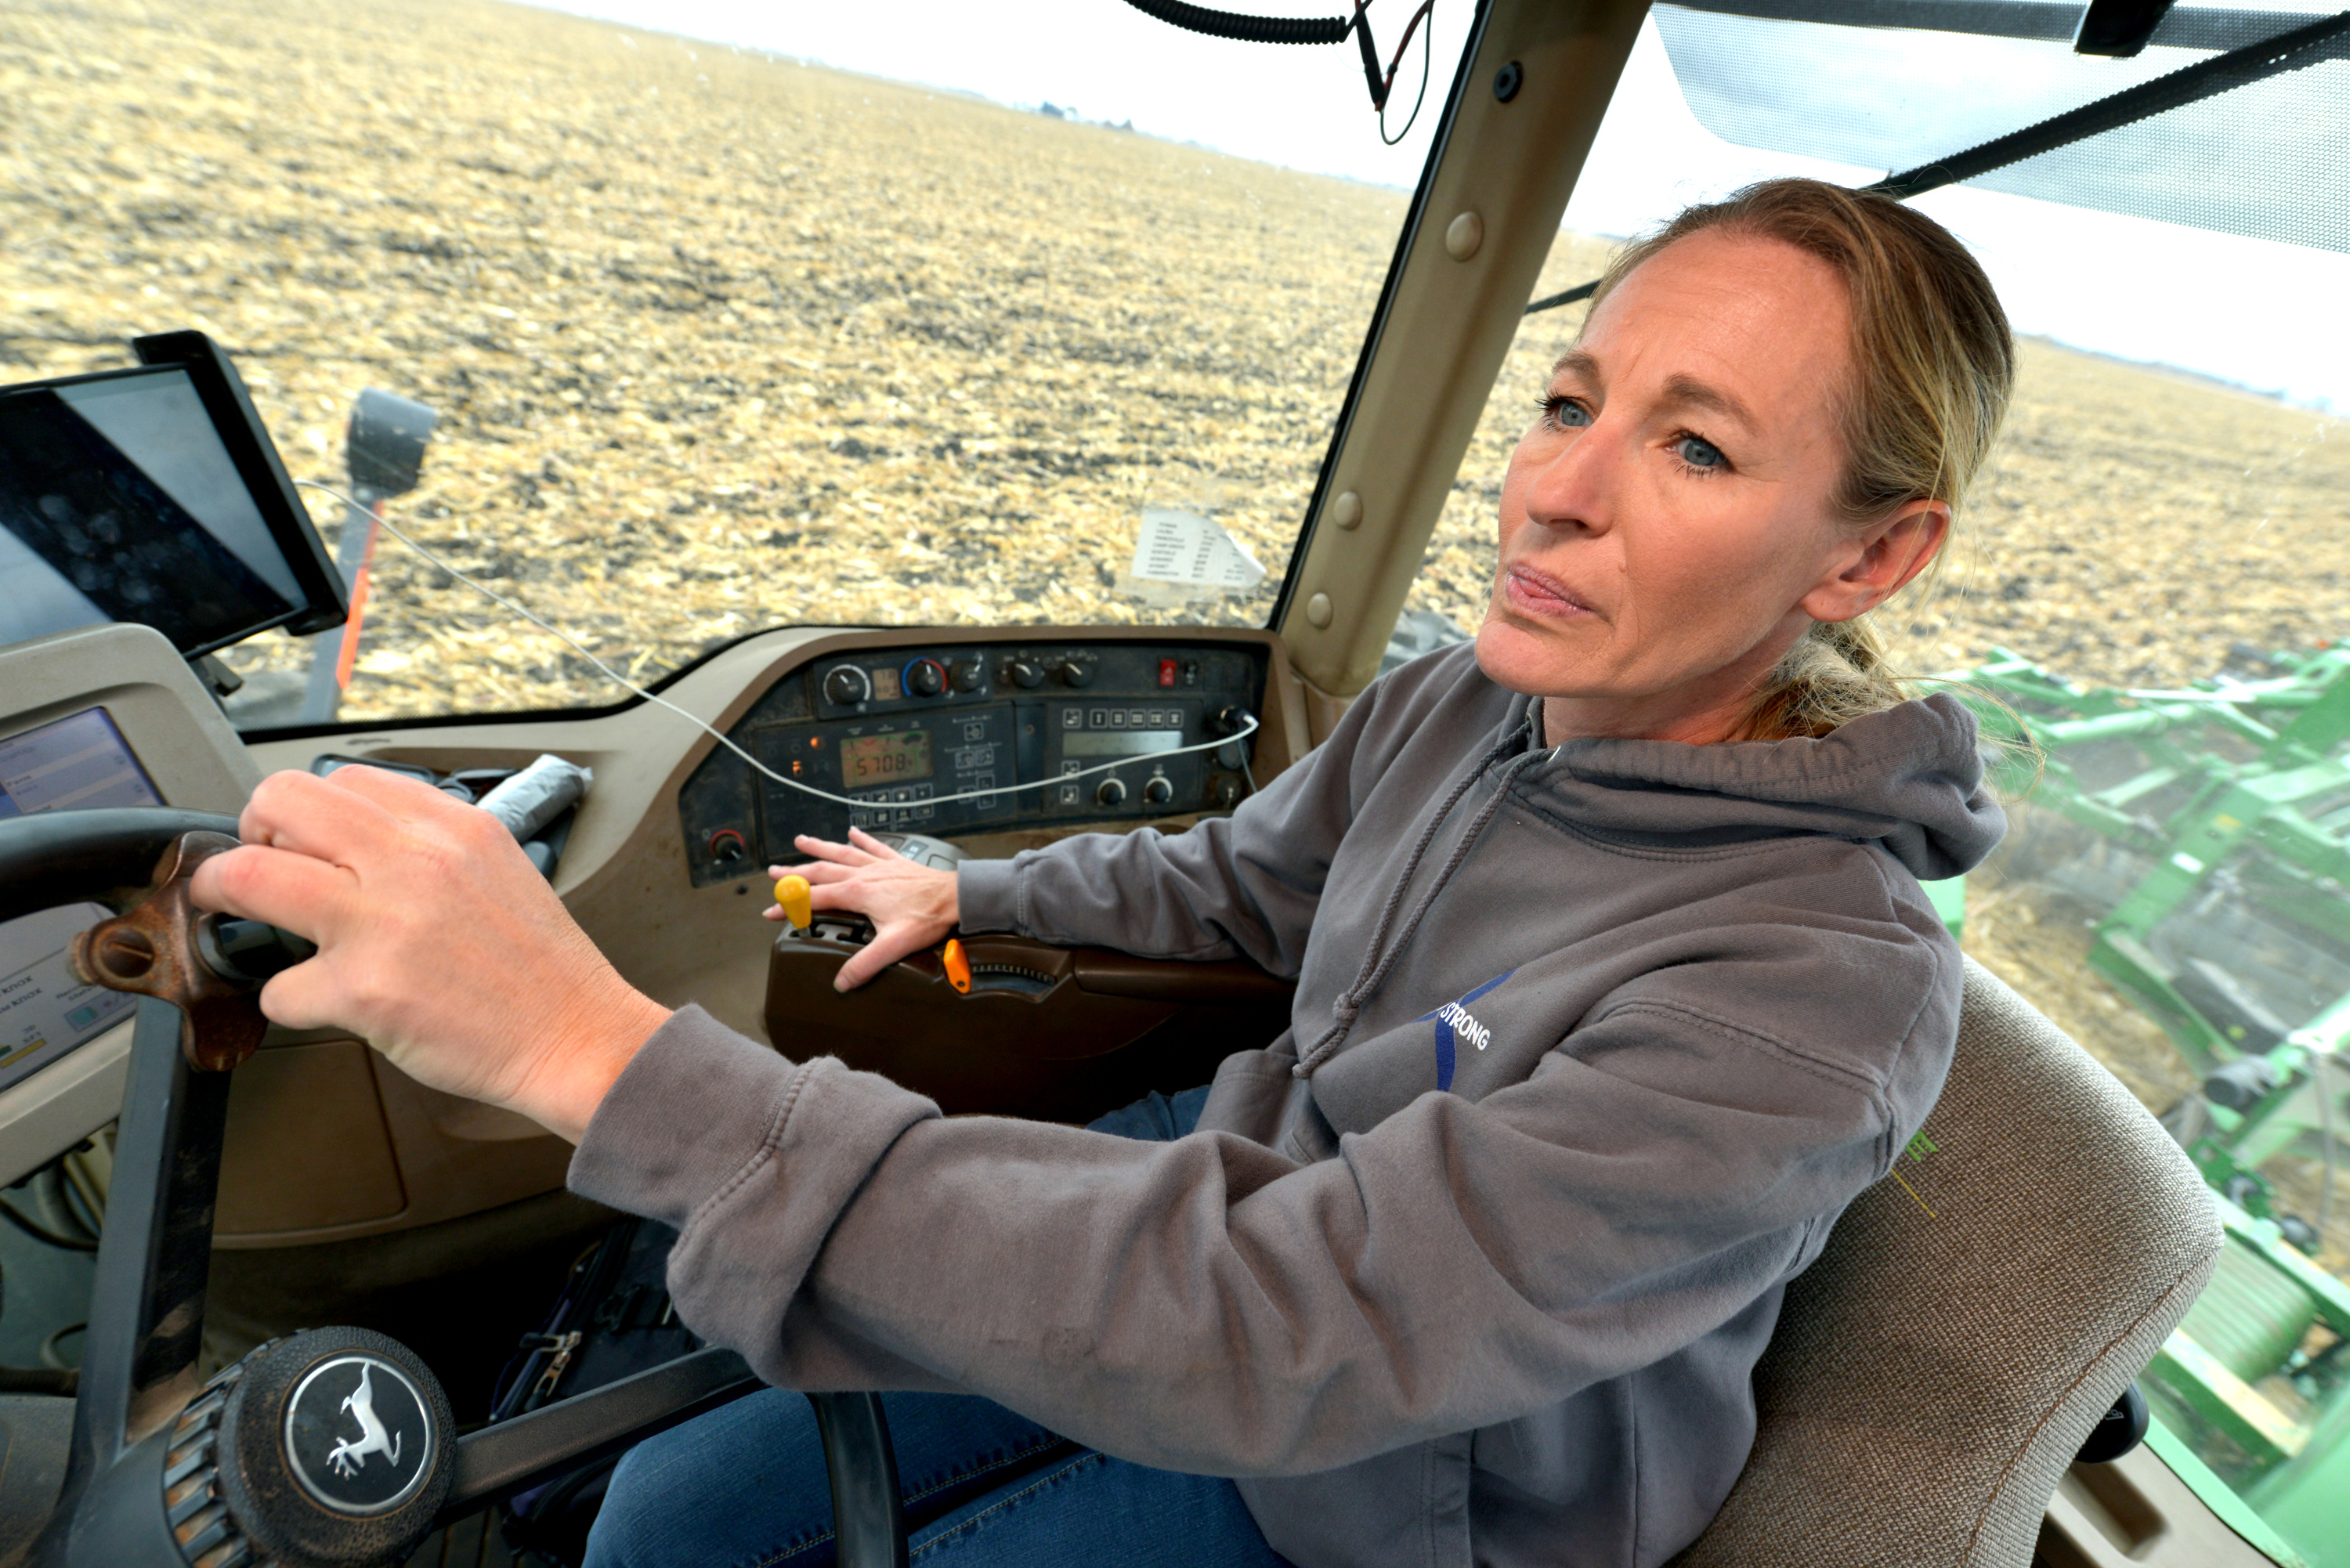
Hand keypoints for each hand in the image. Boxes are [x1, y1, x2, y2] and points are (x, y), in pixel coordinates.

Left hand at [189, 767, 670, 1141]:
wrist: (577, 1035)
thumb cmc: (540, 968)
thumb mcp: (497, 868)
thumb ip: (428, 845)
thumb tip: (347, 842)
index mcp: (449, 826)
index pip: (344, 781)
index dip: (307, 812)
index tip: (300, 840)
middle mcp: (414, 861)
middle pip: (281, 803)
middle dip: (248, 834)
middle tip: (251, 868)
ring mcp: (383, 923)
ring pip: (249, 877)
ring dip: (222, 893)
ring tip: (228, 911)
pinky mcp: (362, 990)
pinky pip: (279, 987)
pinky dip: (290, 1000)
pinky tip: (324, 1003)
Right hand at [769, 828, 957, 990]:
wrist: (956, 897)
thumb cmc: (928, 917)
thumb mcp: (894, 945)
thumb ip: (866, 964)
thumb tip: (843, 981)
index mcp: (858, 893)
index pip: (813, 899)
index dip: (789, 905)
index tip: (771, 911)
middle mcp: (865, 875)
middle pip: (821, 870)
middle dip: (794, 872)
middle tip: (774, 872)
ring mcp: (880, 866)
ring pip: (842, 853)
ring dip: (820, 847)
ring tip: (801, 840)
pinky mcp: (896, 862)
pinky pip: (874, 846)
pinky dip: (862, 839)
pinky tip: (854, 831)